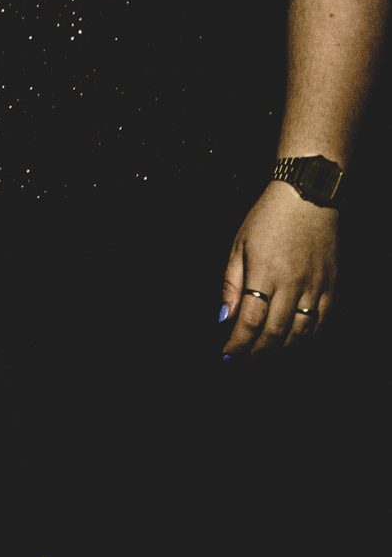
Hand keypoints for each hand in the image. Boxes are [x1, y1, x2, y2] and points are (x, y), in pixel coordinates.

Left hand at [218, 182, 337, 356]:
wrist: (308, 196)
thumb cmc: (269, 217)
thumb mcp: (238, 245)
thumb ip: (231, 284)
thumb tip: (223, 316)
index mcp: (265, 274)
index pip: (249, 322)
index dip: (237, 344)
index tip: (226, 355)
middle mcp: (293, 284)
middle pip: (274, 332)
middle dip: (255, 352)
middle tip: (242, 360)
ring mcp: (316, 285)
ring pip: (301, 332)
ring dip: (281, 349)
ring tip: (264, 354)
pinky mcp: (333, 284)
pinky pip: (324, 320)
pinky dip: (309, 336)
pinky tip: (295, 341)